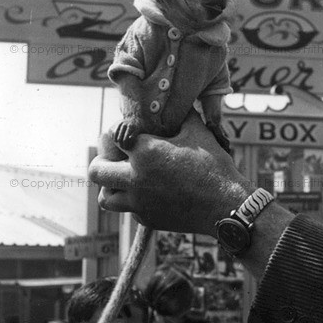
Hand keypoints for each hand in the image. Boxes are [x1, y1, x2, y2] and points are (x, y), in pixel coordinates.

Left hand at [89, 110, 251, 236]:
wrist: (225, 206)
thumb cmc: (214, 167)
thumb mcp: (198, 132)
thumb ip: (182, 115)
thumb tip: (179, 103)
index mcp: (145, 152)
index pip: (112, 137)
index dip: (116, 134)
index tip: (127, 135)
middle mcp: (135, 178)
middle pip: (96, 171)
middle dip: (101, 161)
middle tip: (113, 159)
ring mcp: (139, 203)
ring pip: (105, 198)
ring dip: (110, 187)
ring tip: (124, 180)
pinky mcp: (148, 219)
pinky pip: (129, 210)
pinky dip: (133, 201)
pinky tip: (149, 193)